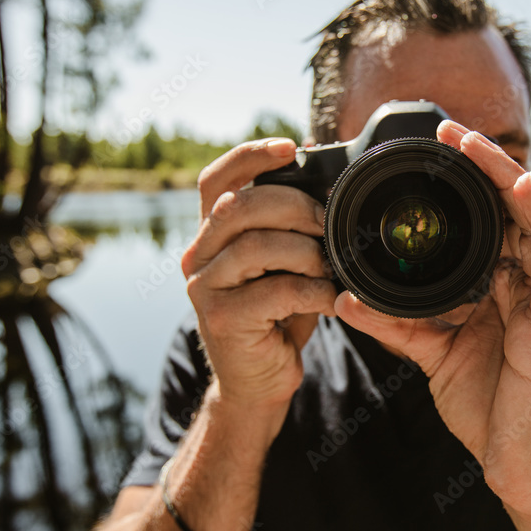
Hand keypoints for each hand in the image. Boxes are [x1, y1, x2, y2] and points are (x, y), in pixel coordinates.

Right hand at [181, 138, 337, 408]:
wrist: (259, 382)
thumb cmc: (277, 317)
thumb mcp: (284, 264)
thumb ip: (289, 227)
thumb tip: (324, 181)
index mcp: (211, 234)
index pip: (217, 180)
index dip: (250, 156)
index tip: (290, 148)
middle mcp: (198, 255)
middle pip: (241, 206)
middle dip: (297, 207)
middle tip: (330, 225)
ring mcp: (204, 288)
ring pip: (257, 246)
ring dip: (308, 252)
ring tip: (331, 268)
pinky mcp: (221, 319)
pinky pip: (276, 290)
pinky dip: (314, 291)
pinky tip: (331, 299)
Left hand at [335, 120, 530, 515]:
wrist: (519, 467)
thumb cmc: (487, 409)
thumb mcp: (431, 355)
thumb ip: (394, 323)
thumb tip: (344, 297)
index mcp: (502, 288)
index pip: (487, 222)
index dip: (465, 185)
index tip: (430, 154)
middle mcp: (527, 284)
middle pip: (511, 210)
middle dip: (483, 166)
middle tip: (448, 130)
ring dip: (506, 176)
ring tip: (472, 142)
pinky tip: (519, 187)